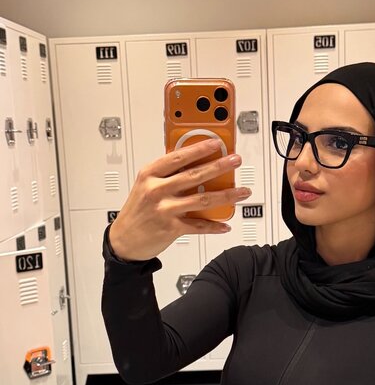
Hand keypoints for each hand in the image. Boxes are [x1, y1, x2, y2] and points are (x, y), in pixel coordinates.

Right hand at [108, 137, 250, 260]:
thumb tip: (196, 163)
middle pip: (194, 175)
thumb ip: (167, 174)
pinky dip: (214, 226)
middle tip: (235, 161)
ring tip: (242, 191)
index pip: (178, 157)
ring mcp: (164, 210)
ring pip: (202, 200)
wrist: (123, 241)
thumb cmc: (137, 211)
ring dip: (226, 195)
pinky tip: (225, 224)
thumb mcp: (146, 185)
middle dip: (219, 166)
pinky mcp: (171, 229)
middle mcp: (156, 190)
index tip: (216, 143)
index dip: (199, 149)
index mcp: (149, 175)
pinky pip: (199, 226)